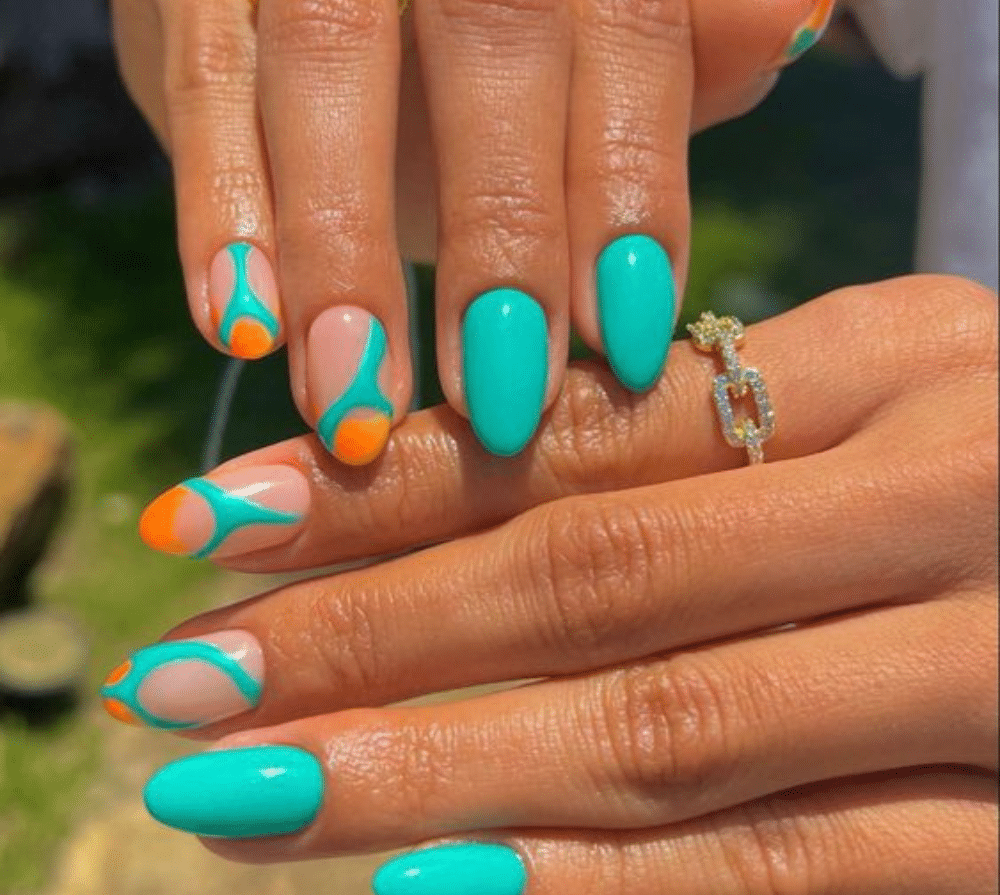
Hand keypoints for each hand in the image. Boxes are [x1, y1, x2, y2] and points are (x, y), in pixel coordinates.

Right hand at [103, 0, 838, 461]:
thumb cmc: (474, 53)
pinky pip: (200, 76)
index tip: (617, 345)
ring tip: (356, 403)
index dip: (626, 183)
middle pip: (489, 22)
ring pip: (327, 49)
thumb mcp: (576, 59)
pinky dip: (221, 213)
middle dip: (496, 228)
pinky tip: (241, 327)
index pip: (628, 16)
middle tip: (497, 400)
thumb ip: (676, 45)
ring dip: (343, 247)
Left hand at [104, 275, 997, 891]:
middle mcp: (952, 490)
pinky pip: (788, 866)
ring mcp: (994, 666)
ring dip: (433, 772)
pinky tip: (431, 885)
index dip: (396, 481)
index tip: (223, 522)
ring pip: (664, 727)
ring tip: (243, 795)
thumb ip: (707, 442)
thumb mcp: (876, 411)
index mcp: (908, 357)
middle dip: (368, 633)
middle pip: (601, 571)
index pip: (593, 425)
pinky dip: (602, 886)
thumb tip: (461, 468)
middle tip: (181, 679)